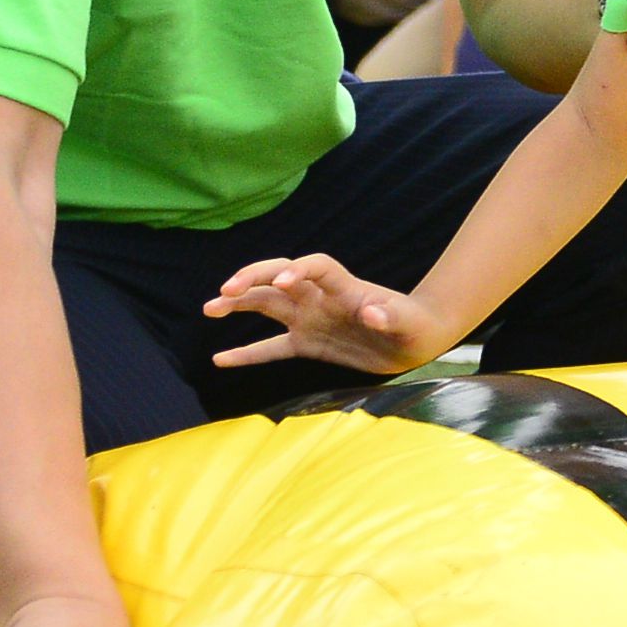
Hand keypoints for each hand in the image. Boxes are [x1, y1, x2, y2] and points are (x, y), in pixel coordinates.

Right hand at [205, 253, 458, 376]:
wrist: (416, 339)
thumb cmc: (415, 324)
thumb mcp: (408, 322)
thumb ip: (391, 316)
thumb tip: (374, 313)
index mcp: (344, 288)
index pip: (315, 267)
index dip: (297, 269)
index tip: (280, 282)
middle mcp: (320, 299)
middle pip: (278, 278)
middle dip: (252, 280)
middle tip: (225, 291)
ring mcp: (311, 319)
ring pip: (266, 305)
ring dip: (239, 304)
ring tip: (210, 309)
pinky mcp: (308, 344)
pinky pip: (271, 347)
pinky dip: (247, 353)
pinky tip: (220, 359)